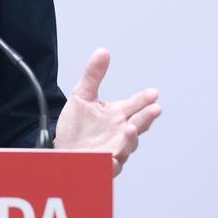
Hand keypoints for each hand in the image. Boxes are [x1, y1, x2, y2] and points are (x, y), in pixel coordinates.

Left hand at [52, 48, 161, 176]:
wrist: (62, 148)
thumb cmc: (77, 124)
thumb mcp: (82, 95)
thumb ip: (93, 75)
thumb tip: (103, 51)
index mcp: (119, 115)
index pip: (136, 105)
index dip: (145, 99)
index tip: (153, 93)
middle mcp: (121, 133)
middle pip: (138, 125)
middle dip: (147, 117)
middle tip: (155, 109)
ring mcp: (114, 149)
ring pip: (127, 146)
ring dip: (130, 138)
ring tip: (130, 128)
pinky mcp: (102, 166)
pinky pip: (110, 167)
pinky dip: (111, 163)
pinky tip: (111, 159)